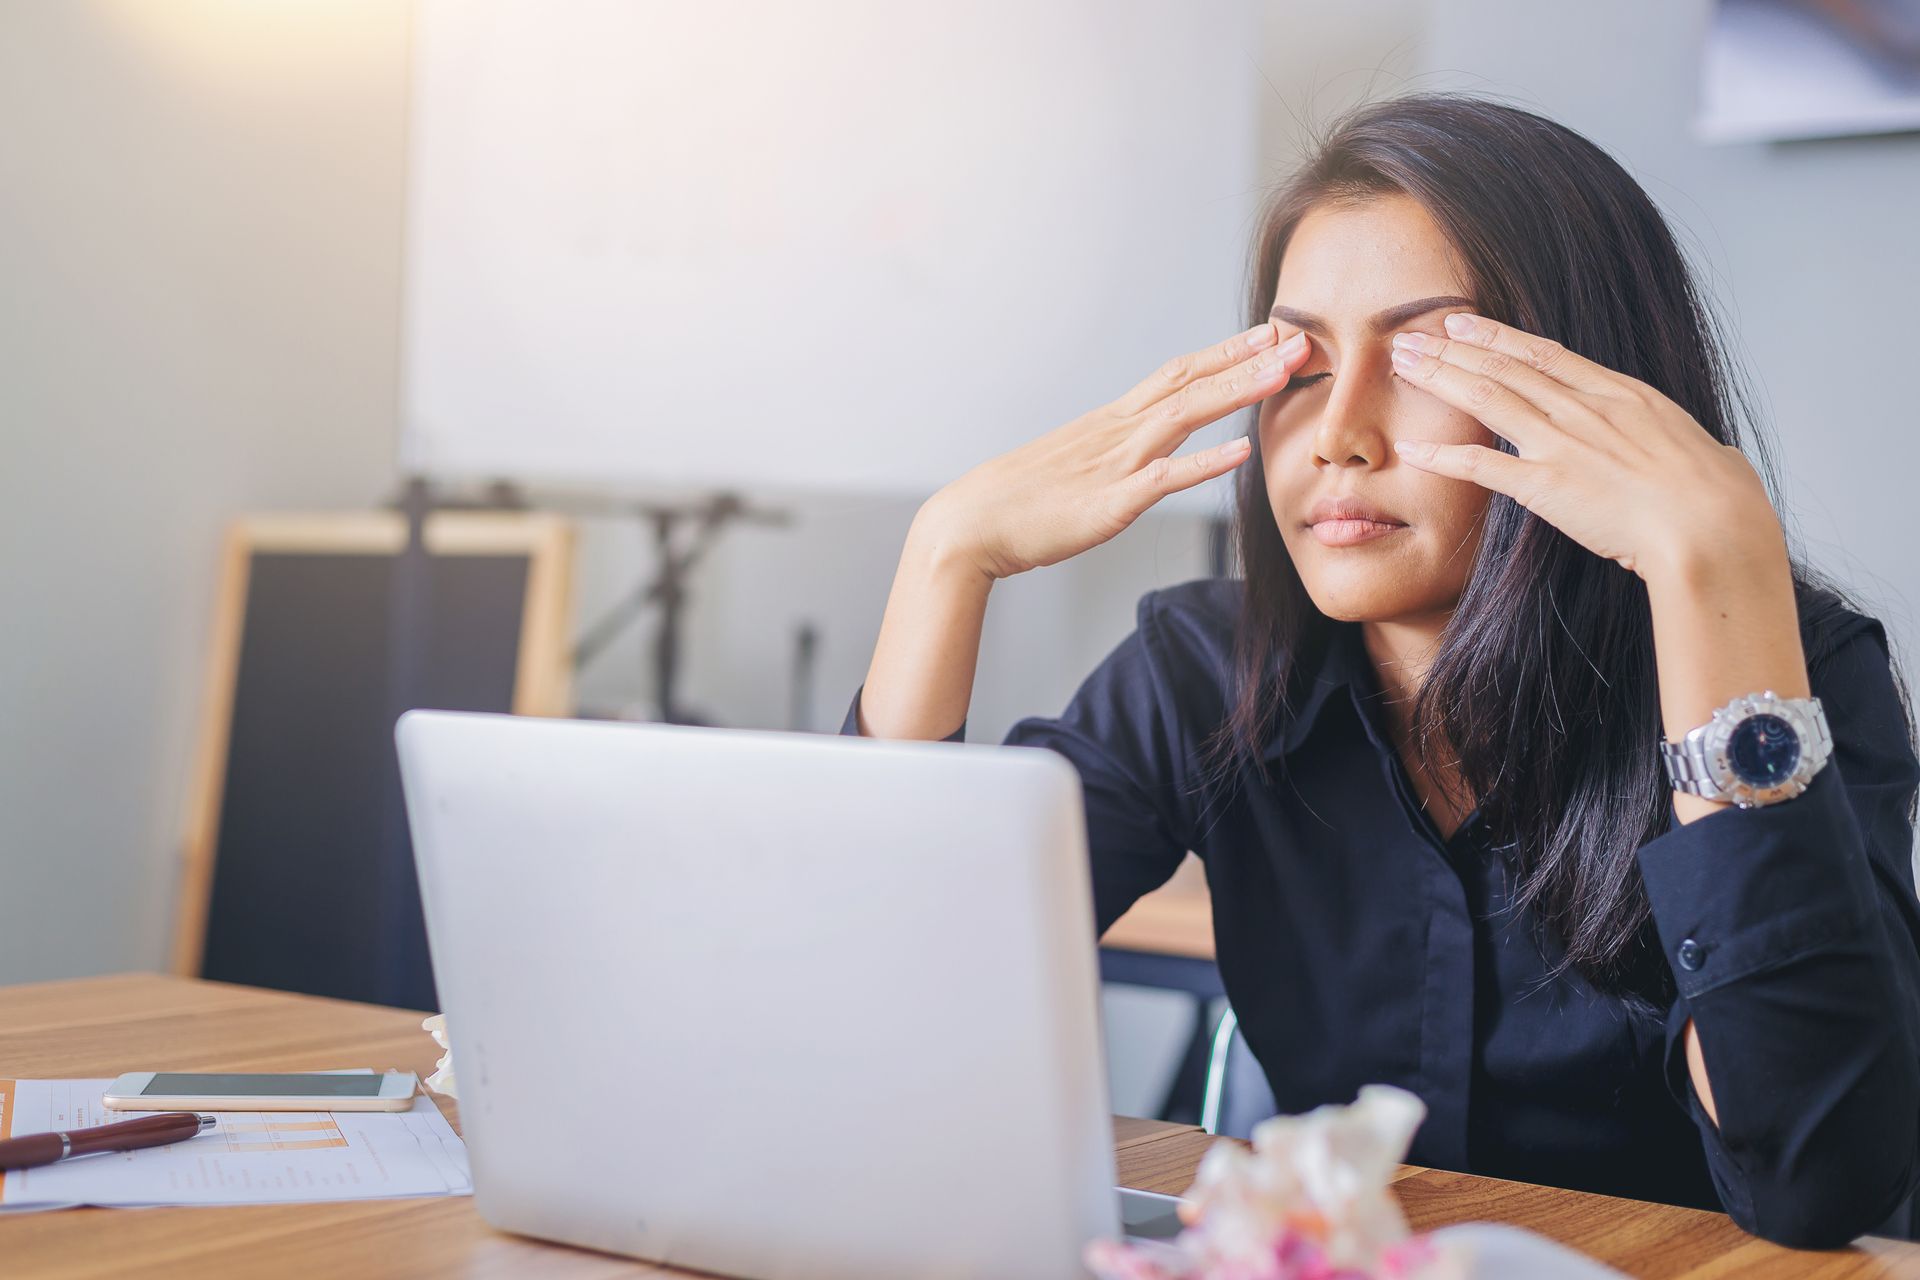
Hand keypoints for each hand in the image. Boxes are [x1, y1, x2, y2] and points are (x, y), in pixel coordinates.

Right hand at [919, 323, 1311, 580]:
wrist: (969, 524)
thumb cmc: (1015, 503)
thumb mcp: (1071, 469)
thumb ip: (1108, 457)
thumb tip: (1138, 456)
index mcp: (1109, 424)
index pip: (1176, 375)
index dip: (1224, 353)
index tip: (1265, 335)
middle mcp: (1116, 433)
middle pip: (1190, 381)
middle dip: (1247, 358)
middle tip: (1298, 335)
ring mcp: (1114, 464)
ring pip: (1185, 415)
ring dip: (1237, 391)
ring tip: (1283, 373)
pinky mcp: (1109, 503)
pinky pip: (1165, 478)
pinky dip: (1206, 463)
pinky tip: (1241, 451)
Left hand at [1385, 313, 1780, 583]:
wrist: (1714, 526)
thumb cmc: (1723, 500)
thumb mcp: (1709, 457)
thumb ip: (1693, 452)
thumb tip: (1716, 460)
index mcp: (1624, 395)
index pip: (1546, 355)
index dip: (1498, 337)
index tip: (1463, 323)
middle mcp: (1586, 409)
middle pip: (1504, 368)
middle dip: (1452, 350)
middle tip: (1409, 336)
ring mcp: (1563, 444)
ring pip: (1486, 398)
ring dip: (1439, 379)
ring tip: (1402, 365)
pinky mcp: (1546, 485)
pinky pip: (1482, 468)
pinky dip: (1444, 457)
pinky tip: (1412, 449)